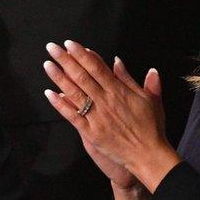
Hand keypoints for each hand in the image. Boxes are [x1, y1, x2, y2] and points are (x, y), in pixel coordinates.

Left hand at [43, 41, 178, 191]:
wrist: (148, 155)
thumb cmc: (151, 127)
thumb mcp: (149, 99)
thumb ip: (132, 79)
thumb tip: (118, 60)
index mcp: (119, 91)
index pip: (97, 67)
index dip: (82, 54)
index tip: (70, 44)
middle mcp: (106, 101)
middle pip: (82, 76)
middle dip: (65, 60)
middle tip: (52, 47)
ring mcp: (97, 117)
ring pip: (74, 93)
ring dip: (59, 78)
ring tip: (47, 65)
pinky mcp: (91, 132)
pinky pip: (72, 116)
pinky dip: (60, 104)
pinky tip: (49, 94)